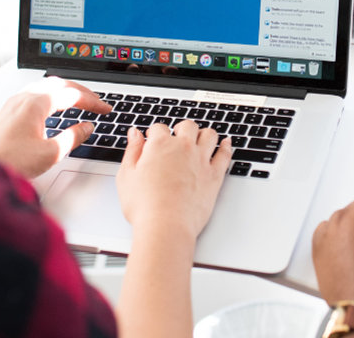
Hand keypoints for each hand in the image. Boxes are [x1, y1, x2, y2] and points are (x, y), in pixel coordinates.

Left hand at [0, 77, 111, 178]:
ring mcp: (13, 104)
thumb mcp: (51, 153)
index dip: (92, 101)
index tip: (105, 109)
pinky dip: (50, 97)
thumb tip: (86, 128)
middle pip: (58, 84)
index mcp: (35, 103)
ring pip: (44, 87)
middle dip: (80, 92)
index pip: (71, 94)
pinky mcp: (7, 113)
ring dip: (64, 91)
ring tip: (77, 101)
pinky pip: (33, 95)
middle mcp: (23, 99)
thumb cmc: (9, 162)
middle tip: (95, 102)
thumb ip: (73, 137)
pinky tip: (52, 108)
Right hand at [116, 120, 232, 239]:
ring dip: (204, 134)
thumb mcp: (127, 176)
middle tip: (177, 136)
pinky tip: (226, 144)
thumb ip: (132, 151)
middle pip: (187, 126)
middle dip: (181, 129)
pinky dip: (226, 147)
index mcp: (160, 145)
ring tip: (200, 139)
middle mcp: (183, 148)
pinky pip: (225, 154)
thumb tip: (134, 134)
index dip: (154, 133)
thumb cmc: (145, 206)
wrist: (166, 226)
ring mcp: (201, 160)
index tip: (152, 139)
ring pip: (209, 135)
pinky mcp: (214, 176)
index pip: (159, 128)